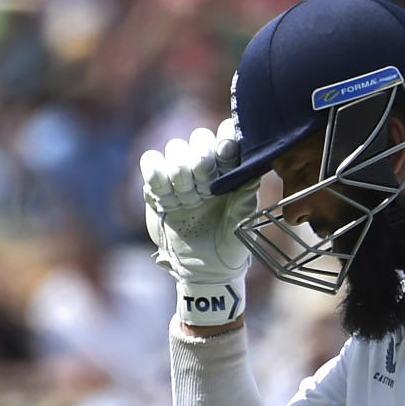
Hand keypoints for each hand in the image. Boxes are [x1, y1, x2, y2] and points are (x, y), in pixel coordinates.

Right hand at [141, 119, 258, 324]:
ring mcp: (180, 174)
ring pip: (175, 148)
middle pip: (199, 137)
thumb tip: (253, 171)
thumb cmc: (231, 244)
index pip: (227, 136)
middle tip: (204, 188)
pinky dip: (155, 173)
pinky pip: (150, 162)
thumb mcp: (243, 222)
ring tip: (187, 200)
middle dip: (201, 159)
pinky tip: (165, 197)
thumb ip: (247, 196)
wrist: (204, 269)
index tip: (225, 153)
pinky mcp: (157, 185)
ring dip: (181, 172)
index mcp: (231, 168)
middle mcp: (207, 166)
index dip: (225, 139)